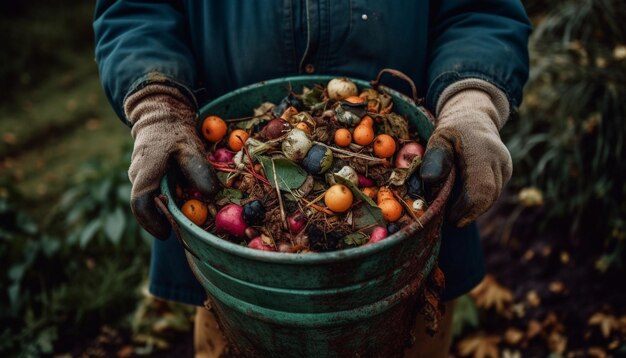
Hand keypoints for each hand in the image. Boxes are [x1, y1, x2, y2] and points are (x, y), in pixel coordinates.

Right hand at [124, 84, 217, 238]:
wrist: (161, 113)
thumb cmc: (174, 131)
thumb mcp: (189, 148)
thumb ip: (198, 170)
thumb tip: (211, 194)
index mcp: (144, 173)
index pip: (140, 205)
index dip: (152, 223)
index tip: (168, 233)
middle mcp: (138, 177)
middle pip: (147, 206)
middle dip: (165, 219)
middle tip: (186, 227)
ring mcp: (141, 175)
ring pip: (152, 198)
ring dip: (169, 208)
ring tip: (190, 211)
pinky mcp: (148, 173)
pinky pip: (157, 191)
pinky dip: (171, 198)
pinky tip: (187, 196)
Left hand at [421, 85, 511, 226]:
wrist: (474, 118)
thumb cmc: (452, 130)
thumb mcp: (438, 137)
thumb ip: (435, 157)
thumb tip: (430, 179)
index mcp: (483, 150)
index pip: (481, 189)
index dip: (466, 208)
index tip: (449, 217)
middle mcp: (499, 160)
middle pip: (488, 197)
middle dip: (467, 212)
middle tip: (447, 216)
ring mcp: (506, 167)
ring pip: (491, 198)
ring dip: (471, 207)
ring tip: (452, 205)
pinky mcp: (506, 174)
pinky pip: (492, 193)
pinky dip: (476, 200)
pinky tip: (461, 197)